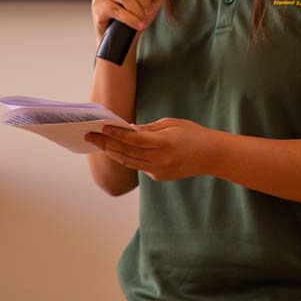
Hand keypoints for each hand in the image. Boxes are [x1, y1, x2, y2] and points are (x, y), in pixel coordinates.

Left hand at [86, 118, 217, 180]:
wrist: (210, 156)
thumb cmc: (192, 134)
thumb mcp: (172, 124)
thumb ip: (149, 128)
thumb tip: (128, 130)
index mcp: (165, 144)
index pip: (135, 140)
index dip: (117, 134)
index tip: (103, 127)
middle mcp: (160, 160)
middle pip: (127, 152)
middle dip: (106, 143)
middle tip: (89, 135)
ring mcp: (158, 171)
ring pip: (128, 162)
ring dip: (111, 152)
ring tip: (97, 143)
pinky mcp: (158, 176)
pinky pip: (137, 166)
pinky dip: (125, 157)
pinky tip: (114, 150)